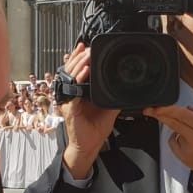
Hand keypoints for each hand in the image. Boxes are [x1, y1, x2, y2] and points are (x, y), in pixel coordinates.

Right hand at [59, 44, 119, 179]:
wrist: (90, 145)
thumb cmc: (95, 128)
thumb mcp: (108, 107)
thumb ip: (112, 95)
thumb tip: (124, 85)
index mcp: (77, 92)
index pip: (75, 71)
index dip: (77, 58)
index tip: (84, 47)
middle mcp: (70, 94)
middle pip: (70, 70)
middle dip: (77, 57)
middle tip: (86, 48)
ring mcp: (68, 101)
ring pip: (69, 78)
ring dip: (78, 64)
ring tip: (86, 55)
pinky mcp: (70, 109)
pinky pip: (72, 92)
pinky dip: (78, 80)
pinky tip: (84, 72)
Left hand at [145, 104, 192, 181]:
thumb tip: (190, 109)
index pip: (181, 115)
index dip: (167, 109)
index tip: (157, 106)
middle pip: (172, 124)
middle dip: (159, 115)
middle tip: (150, 110)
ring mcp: (189, 152)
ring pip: (173, 134)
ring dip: (176, 129)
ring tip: (192, 132)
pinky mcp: (186, 160)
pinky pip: (174, 145)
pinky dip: (177, 140)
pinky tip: (188, 140)